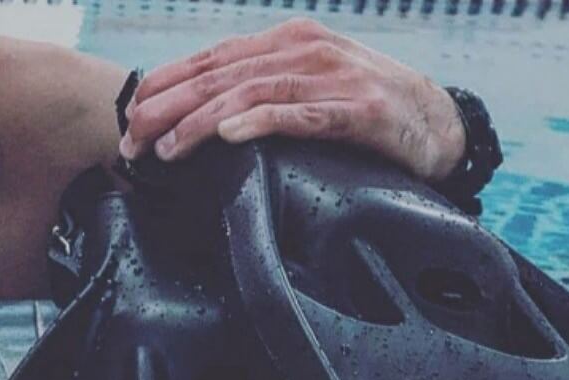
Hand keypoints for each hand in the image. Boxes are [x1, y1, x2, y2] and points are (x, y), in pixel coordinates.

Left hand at [119, 18, 465, 181]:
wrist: (439, 123)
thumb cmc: (363, 108)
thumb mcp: (308, 86)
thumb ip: (261, 89)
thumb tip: (199, 115)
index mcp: (287, 42)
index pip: (211, 59)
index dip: (164, 84)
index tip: (129, 115)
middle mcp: (305, 50)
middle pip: (219, 76)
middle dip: (166, 108)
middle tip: (132, 140)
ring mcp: (333, 77)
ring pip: (250, 93)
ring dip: (200, 122)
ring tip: (167, 148)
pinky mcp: (359, 110)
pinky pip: (301, 114)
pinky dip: (261, 122)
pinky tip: (230, 134)